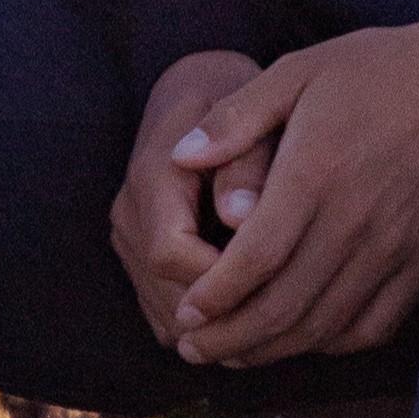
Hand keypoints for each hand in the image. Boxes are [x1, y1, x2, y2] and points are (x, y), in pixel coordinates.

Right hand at [111, 50, 261, 348]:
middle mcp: (130, 213)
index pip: (171, 254)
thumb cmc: (237, 101)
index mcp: (152, 176)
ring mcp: (129, 240)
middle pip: (167, 293)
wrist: (197, 92)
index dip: (223, 279)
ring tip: (278, 320)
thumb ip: (245, 166)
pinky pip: (167, 312)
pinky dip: (207, 323)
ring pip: (166, 312)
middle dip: (227, 312)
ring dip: (218, 325)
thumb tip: (241, 219)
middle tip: (288, 315)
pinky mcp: (138, 259)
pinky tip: (255, 314)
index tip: (279, 281)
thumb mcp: (252, 116)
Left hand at [165, 22, 418, 369]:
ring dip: (273, 350)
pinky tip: (305, 339)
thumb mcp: (299, 70)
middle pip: (282, 306)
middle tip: (193, 349)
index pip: (253, 259)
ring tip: (236, 354)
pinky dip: (333, 343)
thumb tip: (178, 156)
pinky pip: (373, 324)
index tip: (185, 312)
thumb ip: (236, 117)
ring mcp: (394, 248)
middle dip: (229, 337)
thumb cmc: (379, 69)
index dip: (214, 296)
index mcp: (316, 174)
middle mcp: (355, 222)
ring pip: (324, 325)